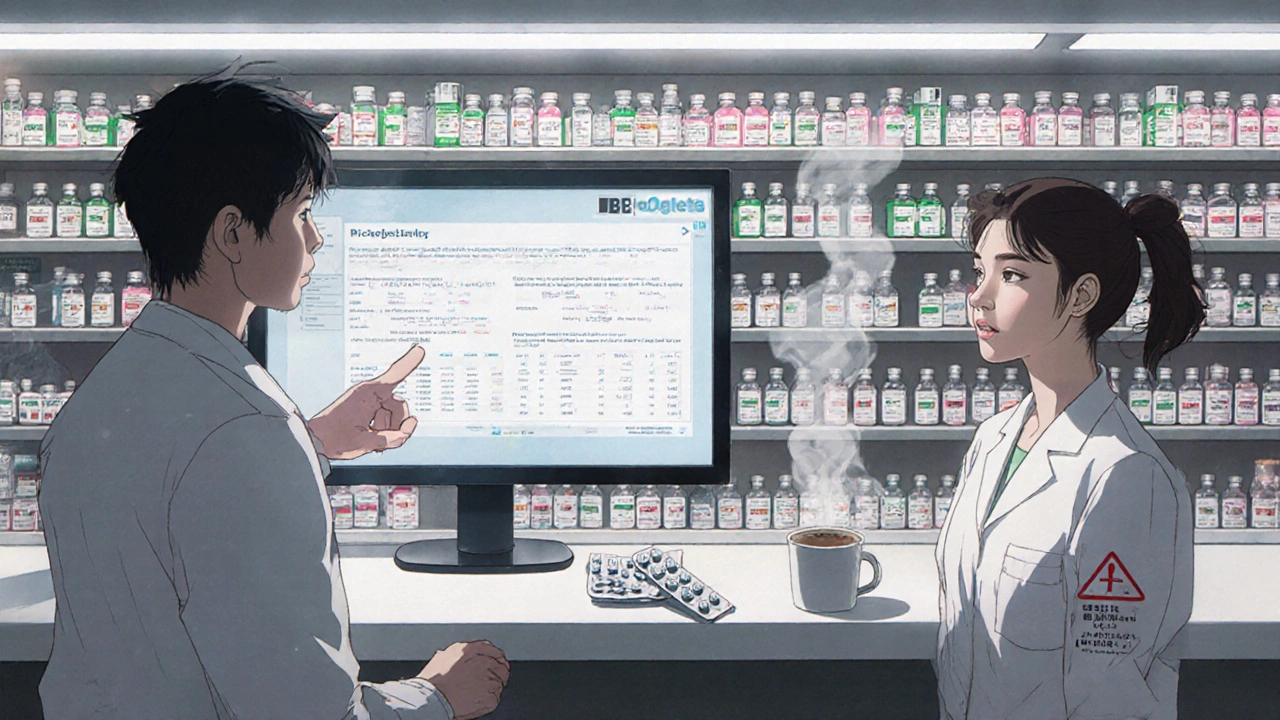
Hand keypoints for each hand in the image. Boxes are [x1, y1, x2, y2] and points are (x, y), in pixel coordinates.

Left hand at [306, 345, 424, 460]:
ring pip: (395, 414)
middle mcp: (371, 394)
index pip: (394, 375)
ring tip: (371, 438)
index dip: (408, 363)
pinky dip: (385, 430)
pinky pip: (388, 418)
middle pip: (400, 406)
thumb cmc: (333, 438)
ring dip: (389, 429)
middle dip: (397, 424)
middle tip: (383, 439)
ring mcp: (370, 402)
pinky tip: (373, 437)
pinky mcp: (369, 410)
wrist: (316, 442)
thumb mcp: (363, 442)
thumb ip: (390, 439)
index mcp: (367, 394)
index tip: (420, 349)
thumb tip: (407, 431)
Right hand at [417, 640, 509, 719]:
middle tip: (494, 682)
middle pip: (501, 668)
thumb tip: (451, 654)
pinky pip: (494, 698)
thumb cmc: (432, 681)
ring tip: (477, 694)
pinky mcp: (490, 697)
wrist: (430, 699)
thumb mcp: (442, 658)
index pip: (494, 652)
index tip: (499, 664)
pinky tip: (476, 702)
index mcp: (473, 650)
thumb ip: (455, 654)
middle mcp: (484, 662)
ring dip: (491, 689)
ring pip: (498, 684)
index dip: (497, 659)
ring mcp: (488, 680)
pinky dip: (488, 701)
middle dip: (498, 674)